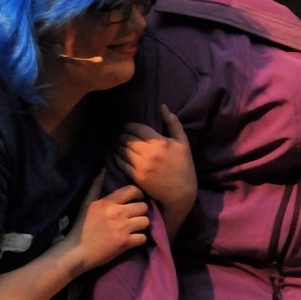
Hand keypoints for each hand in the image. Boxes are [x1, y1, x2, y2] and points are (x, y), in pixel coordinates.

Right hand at [66, 169, 149, 271]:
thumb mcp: (86, 204)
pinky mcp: (125, 243)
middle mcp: (117, 213)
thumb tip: (102, 168)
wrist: (76, 252)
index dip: (138, 195)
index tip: (136, 200)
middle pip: (143, 206)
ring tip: (135, 227)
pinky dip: (140, 239)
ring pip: (146, 221)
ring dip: (142, 225)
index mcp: (108, 202)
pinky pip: (143, 237)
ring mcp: (122, 228)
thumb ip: (95, 186)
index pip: (133, 190)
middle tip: (136, 216)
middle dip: (141, 211)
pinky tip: (133, 239)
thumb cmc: (81, 227)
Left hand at [113, 104, 196, 225]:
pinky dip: (117, 157)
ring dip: (118, 145)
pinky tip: (116, 154)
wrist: (181, 192)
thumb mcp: (182, 142)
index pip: (137, 128)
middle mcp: (149, 153)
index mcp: (160, 142)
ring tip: (117, 142)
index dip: (129, 126)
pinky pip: (121, 164)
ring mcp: (142, 166)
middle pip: (127, 139)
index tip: (127, 126)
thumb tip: (162, 106)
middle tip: (120, 133)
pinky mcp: (137, 177)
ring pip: (122, 151)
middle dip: (122, 134)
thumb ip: (172, 122)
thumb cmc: (184, 166)